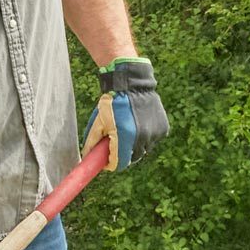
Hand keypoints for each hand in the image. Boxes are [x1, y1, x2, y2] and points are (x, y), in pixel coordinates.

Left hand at [82, 56, 168, 170]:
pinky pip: (152, 141)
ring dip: (135, 146)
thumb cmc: (112, 104)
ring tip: (128, 131)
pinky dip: (146, 138)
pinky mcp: (163, 129)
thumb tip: (86, 157)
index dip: (111, 164)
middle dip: (122, 155)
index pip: (119, 163)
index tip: (106, 160)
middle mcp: (142, 137)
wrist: (133, 86)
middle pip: (132, 159)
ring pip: (143, 150)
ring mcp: (154, 134)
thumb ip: (92, 142)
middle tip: (116, 145)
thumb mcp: (98, 122)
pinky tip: (139, 125)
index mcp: (125, 137)